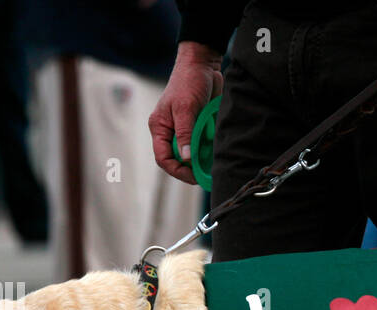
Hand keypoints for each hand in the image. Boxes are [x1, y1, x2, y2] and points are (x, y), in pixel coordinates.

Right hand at [149, 41, 223, 184]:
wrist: (204, 65)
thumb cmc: (189, 81)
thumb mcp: (186, 108)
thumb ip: (185, 133)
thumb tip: (185, 158)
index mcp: (160, 127)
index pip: (163, 158)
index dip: (177, 171)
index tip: (194, 176)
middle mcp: (170, 132)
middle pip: (177, 160)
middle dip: (191, 168)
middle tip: (207, 173)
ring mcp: (185, 131)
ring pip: (191, 155)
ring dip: (202, 160)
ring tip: (213, 163)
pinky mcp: (198, 128)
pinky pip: (202, 146)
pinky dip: (209, 151)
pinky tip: (216, 152)